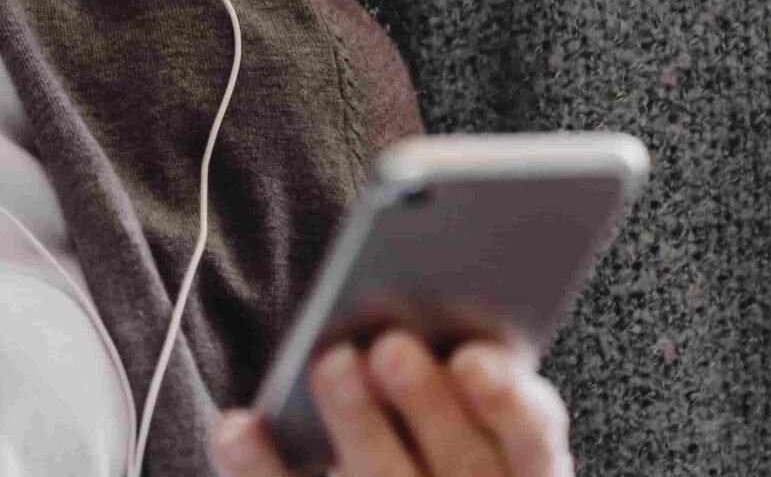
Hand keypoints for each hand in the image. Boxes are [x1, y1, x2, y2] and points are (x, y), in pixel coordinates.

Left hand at [208, 332, 572, 476]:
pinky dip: (260, 464)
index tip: (473, 358)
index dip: (508, 403)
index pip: (534, 445)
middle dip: (425, 403)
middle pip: (461, 466)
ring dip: (356, 423)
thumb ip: (472, 368)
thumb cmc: (443, 437)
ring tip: (333, 361)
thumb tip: (440, 310)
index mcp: (521, 472)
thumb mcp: (476, 407)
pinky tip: (236, 425)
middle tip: (391, 347)